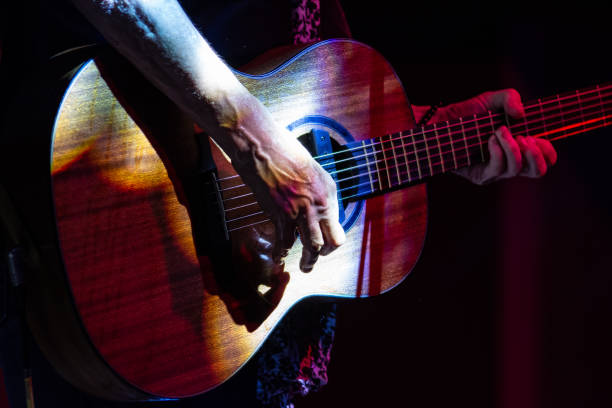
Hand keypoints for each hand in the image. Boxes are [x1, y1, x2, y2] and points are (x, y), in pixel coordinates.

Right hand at [226, 96, 345, 271]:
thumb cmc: (282, 150)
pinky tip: (278, 257)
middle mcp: (319, 203)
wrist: (260, 143)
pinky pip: (284, 242)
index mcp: (328, 190)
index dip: (330, 235)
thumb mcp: (309, 168)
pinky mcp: (280, 214)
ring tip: (304, 267)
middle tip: (316, 259)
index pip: (337, 223)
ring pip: (312, 247)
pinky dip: (281, 252)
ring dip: (308, 261)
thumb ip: (314, 189)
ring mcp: (300, 210)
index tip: (322, 240)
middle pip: (331, 241)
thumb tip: (313, 205)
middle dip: (325, 254)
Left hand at [433, 89, 557, 184]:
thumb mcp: (492, 99)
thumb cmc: (469, 113)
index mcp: (520, 148)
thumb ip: (510, 98)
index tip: (537, 136)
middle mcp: (510, 162)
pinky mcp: (480, 175)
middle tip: (524, 137)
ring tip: (499, 131)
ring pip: (516, 169)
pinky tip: (490, 139)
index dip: (548, 151)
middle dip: (535, 153)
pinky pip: (497, 169)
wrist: (442, 122)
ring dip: (512, 147)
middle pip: (537, 172)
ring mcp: (495, 172)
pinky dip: (498, 151)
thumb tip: (520, 113)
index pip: (546, 160)